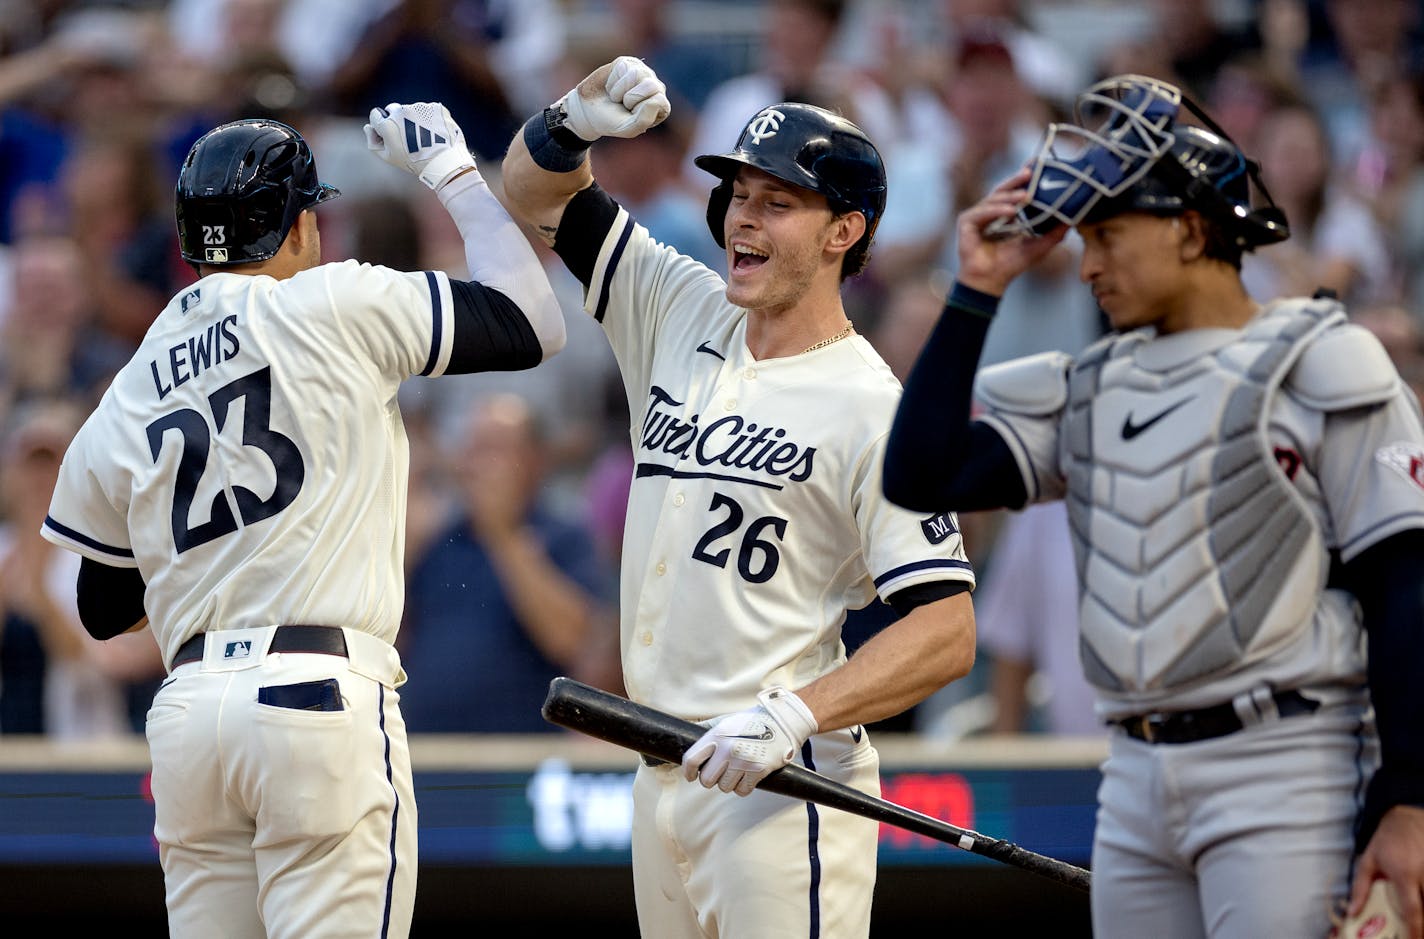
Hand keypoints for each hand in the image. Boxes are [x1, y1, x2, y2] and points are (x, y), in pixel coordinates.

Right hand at [364, 101, 476, 189]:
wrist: (444, 162)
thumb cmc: (413, 162)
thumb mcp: (387, 157)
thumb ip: (372, 141)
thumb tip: (368, 126)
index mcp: (387, 123)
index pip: (376, 114)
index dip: (381, 126)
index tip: (390, 135)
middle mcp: (402, 111)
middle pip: (393, 110)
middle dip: (397, 120)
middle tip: (407, 137)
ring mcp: (420, 107)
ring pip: (412, 110)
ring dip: (415, 119)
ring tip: (424, 138)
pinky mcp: (435, 107)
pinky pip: (428, 111)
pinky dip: (430, 119)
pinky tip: (434, 133)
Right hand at [559, 56, 670, 141]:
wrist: (588, 111)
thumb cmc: (612, 121)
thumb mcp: (628, 128)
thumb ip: (645, 119)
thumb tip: (657, 98)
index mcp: (660, 105)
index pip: (659, 100)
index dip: (639, 109)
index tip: (630, 115)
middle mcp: (655, 86)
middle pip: (650, 85)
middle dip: (630, 98)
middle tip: (623, 105)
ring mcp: (642, 73)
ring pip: (635, 75)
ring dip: (619, 91)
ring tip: (616, 97)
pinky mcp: (627, 63)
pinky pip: (622, 68)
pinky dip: (612, 81)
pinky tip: (611, 87)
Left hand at [681, 687, 816, 796]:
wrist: (783, 722)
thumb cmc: (753, 722)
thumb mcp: (727, 721)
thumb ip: (709, 731)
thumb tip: (686, 735)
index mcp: (717, 735)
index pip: (692, 759)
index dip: (688, 772)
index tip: (691, 776)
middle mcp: (727, 749)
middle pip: (707, 780)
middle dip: (712, 779)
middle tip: (720, 773)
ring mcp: (742, 761)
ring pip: (724, 787)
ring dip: (730, 782)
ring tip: (738, 770)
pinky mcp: (757, 771)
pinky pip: (741, 791)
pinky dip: (744, 787)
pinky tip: (748, 776)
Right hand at [956, 169, 1067, 295]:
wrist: (991, 281)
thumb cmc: (1011, 265)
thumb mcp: (1039, 246)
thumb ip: (1055, 233)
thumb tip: (1074, 219)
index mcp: (1004, 215)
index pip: (1014, 192)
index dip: (1023, 180)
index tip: (1037, 167)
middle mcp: (989, 212)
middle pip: (1002, 190)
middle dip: (1016, 180)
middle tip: (1030, 172)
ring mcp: (976, 216)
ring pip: (993, 199)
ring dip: (1009, 197)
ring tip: (1025, 196)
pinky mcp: (965, 223)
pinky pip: (982, 212)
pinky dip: (996, 211)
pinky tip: (1010, 212)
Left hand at [1343, 805, 1423, 938]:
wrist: (1405, 818)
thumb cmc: (1385, 841)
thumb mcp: (1367, 861)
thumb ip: (1360, 889)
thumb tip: (1353, 913)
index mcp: (1404, 874)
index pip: (1413, 909)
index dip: (1415, 929)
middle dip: (1423, 923)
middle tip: (1415, 932)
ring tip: (1417, 919)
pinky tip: (1421, 898)